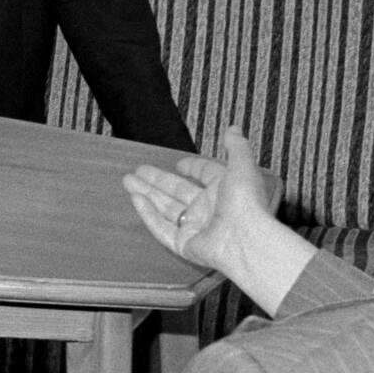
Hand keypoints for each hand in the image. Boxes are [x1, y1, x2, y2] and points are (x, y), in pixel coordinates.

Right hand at [124, 126, 315, 310]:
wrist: (245, 239)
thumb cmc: (246, 202)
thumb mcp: (242, 166)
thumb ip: (236, 146)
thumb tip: (232, 128)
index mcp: (224, 190)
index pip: (206, 176)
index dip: (194, 168)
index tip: (179, 163)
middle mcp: (209, 209)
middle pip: (178, 191)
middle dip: (156, 180)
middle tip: (137, 170)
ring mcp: (196, 227)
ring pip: (166, 208)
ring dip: (146, 193)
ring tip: (127, 180)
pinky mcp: (184, 244)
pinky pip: (162, 229)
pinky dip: (148, 215)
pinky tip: (136, 199)